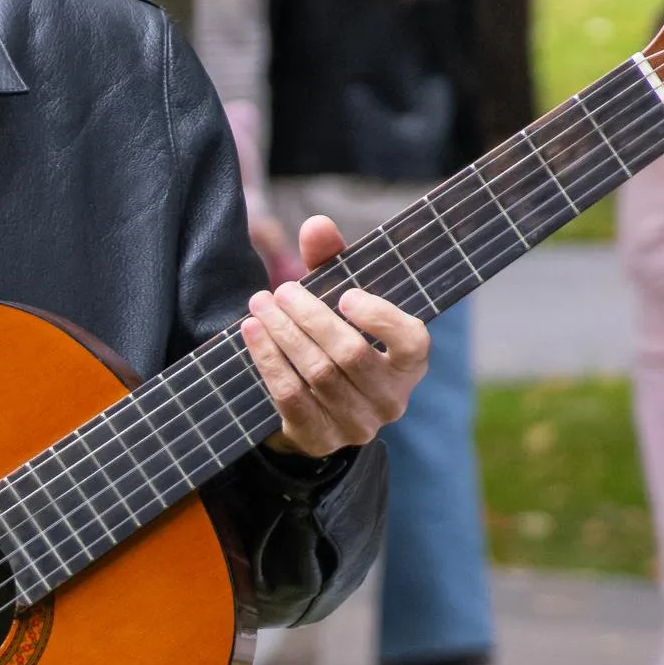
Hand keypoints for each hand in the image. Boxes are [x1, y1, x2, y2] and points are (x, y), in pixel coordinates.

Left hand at [242, 213, 429, 456]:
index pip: (412, 341)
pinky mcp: (321, 439)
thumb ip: (332, 262)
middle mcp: (392, 400)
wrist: (313, 409)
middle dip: (310, 317)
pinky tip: (251, 333)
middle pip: (350, 354)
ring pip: (317, 373)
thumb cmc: (334, 340)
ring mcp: (358, 425)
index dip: (380, 318)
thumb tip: (316, 225)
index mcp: (409, 365)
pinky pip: (291, 396)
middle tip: (280, 291)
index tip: (345, 295)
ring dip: (283, 335)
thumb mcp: (337, 301)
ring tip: (260, 305)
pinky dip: (268, 360)